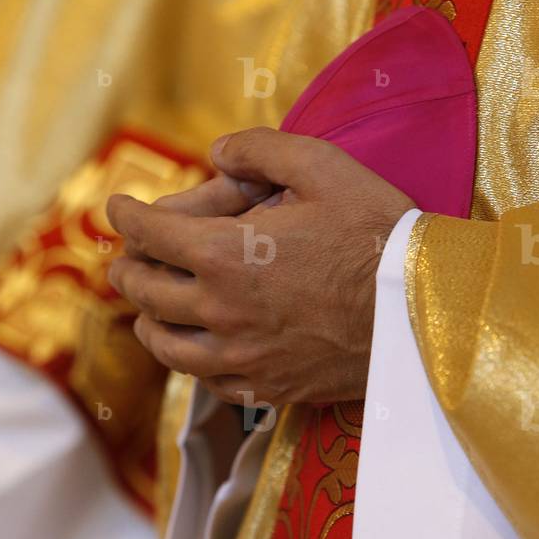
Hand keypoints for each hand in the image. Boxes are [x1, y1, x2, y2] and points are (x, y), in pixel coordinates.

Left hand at [107, 128, 413, 405]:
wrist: (421, 312)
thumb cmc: (377, 235)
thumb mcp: (324, 167)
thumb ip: (262, 150)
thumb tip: (218, 153)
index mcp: (225, 254)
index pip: (149, 233)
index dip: (125, 215)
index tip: (117, 207)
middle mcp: (220, 311)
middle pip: (146, 291)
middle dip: (128, 268)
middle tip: (127, 259)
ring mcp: (241, 357)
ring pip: (166, 345)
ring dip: (147, 321)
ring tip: (147, 310)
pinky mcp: (266, 388)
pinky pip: (207, 381)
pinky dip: (189, 361)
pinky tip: (197, 350)